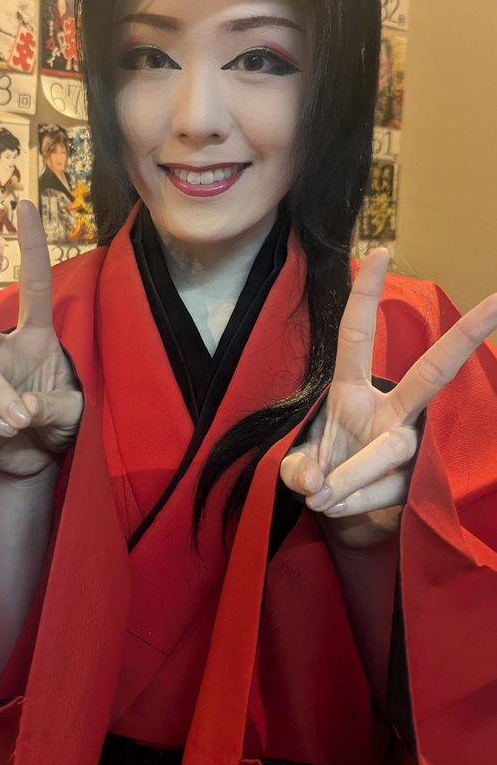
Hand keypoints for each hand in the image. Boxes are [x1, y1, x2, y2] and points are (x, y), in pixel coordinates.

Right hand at [0, 201, 82, 478]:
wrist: (38, 460)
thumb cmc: (58, 423)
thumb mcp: (73, 412)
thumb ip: (54, 405)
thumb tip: (21, 408)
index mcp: (36, 337)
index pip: (35, 286)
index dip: (32, 247)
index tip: (24, 206)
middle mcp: (1, 347)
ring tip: (19, 420)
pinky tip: (7, 430)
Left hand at [281, 249, 496, 548]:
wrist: (341, 512)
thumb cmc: (320, 472)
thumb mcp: (295, 469)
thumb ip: (298, 472)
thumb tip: (319, 485)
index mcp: (353, 392)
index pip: (357, 337)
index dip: (366, 297)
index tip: (381, 252)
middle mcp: (391, 411)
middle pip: (434, 371)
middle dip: (467, 334)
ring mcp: (410, 445)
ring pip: (388, 451)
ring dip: (349, 477)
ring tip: (321, 496)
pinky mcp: (418, 480)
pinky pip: (383, 491)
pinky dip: (352, 503)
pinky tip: (336, 507)